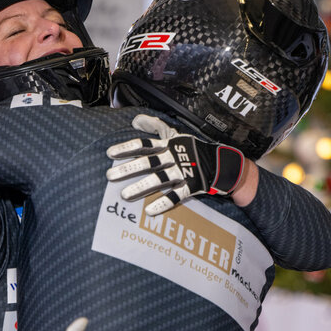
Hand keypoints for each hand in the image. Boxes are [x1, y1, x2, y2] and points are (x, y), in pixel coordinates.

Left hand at [106, 114, 244, 214]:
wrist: (221, 163)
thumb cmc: (193, 149)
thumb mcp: (174, 135)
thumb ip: (154, 127)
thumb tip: (134, 120)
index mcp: (169, 144)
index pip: (145, 144)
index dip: (127, 148)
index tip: (110, 154)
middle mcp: (174, 156)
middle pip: (148, 162)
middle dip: (128, 168)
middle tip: (110, 175)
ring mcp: (184, 172)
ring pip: (160, 179)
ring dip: (141, 187)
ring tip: (124, 195)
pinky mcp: (193, 186)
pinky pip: (177, 195)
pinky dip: (163, 203)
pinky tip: (149, 211)